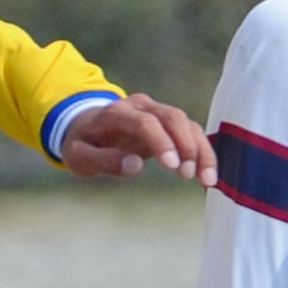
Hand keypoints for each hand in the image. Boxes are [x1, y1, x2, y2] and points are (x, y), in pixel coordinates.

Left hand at [60, 94, 219, 185]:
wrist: (86, 125)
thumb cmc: (82, 143)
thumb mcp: (80, 156)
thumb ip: (103, 160)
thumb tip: (135, 166)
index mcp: (117, 113)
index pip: (145, 122)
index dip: (161, 141)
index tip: (172, 166)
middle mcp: (141, 107)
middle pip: (173, 117)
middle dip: (186, 145)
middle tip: (188, 175)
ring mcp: (157, 112)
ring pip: (187, 124)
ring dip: (200, 150)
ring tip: (205, 180)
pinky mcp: (168, 124)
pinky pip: (191, 133)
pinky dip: (203, 152)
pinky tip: (207, 176)